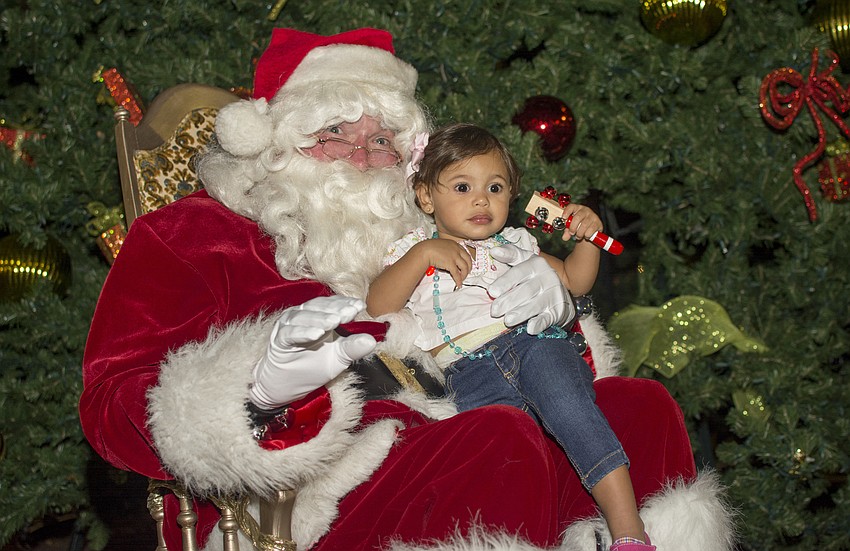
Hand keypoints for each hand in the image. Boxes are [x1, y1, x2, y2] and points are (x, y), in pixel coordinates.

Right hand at [249, 296, 376, 408]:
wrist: (285, 387)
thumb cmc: (311, 368)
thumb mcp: (338, 358)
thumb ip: (353, 348)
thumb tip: (372, 340)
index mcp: (318, 317)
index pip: (332, 306)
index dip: (345, 304)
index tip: (360, 306)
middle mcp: (302, 317)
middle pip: (319, 308)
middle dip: (335, 309)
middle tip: (349, 313)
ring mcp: (288, 327)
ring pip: (303, 317)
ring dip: (319, 318)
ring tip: (334, 322)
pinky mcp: (278, 341)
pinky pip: (290, 333)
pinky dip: (303, 332)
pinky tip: (316, 334)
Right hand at [416, 238, 473, 288]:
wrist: (424, 250)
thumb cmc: (428, 248)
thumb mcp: (441, 246)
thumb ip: (446, 251)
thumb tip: (447, 258)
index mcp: (454, 244)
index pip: (465, 253)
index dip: (467, 260)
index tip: (467, 265)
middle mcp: (456, 249)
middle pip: (468, 260)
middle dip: (468, 268)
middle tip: (466, 273)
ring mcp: (454, 256)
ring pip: (465, 267)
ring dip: (464, 275)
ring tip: (462, 279)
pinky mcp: (450, 264)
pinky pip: (457, 274)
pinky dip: (459, 280)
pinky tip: (459, 283)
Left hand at [487, 244, 575, 333]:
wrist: (560, 294)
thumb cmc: (534, 277)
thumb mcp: (525, 261)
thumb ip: (511, 254)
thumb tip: (494, 251)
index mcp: (536, 264)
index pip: (519, 272)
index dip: (505, 282)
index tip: (491, 291)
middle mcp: (548, 277)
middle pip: (526, 290)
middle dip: (509, 301)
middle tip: (494, 310)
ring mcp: (554, 294)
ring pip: (536, 304)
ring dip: (521, 313)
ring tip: (507, 320)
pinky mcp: (559, 310)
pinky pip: (549, 317)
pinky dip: (540, 323)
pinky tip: (531, 328)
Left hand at [560, 204, 602, 241]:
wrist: (592, 230)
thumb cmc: (580, 226)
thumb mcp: (572, 227)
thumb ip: (567, 232)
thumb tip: (565, 237)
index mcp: (577, 208)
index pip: (571, 207)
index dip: (567, 212)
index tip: (563, 218)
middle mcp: (585, 210)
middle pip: (577, 217)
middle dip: (573, 227)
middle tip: (571, 233)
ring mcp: (592, 215)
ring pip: (584, 225)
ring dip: (579, 233)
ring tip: (578, 236)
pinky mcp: (598, 222)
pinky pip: (591, 230)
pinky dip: (587, 235)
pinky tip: (586, 236)